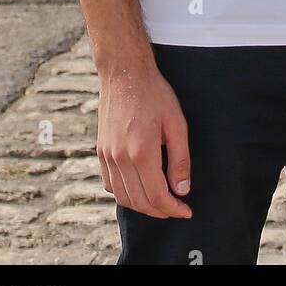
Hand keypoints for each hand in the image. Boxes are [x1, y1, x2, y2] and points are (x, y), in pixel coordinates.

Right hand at [97, 61, 192, 218]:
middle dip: (160, 211)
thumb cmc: (154, 94)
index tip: (185, 211)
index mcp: (141, 152)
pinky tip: (138, 187)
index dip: (172, 209)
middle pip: (139, 201)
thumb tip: (182, 190)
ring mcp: (107, 156)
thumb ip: (180, 159)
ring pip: (123, 197)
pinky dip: (124, 194)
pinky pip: (110, 184)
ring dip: (142, 206)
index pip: (156, 196)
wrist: (124, 74)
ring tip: (160, 201)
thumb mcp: (176, 123)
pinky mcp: (100, 152)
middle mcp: (120, 158)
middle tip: (176, 208)